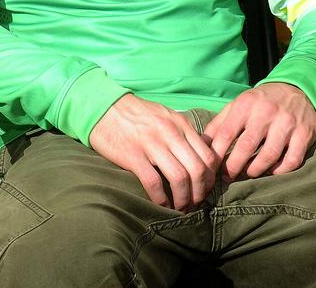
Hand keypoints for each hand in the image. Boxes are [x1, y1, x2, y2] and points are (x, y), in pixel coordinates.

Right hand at [89, 94, 217, 210]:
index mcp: (180, 123)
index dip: (211, 178)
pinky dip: (162, 200)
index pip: (208, 155)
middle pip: (198, 170)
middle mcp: (170, 133)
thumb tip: (199, 156)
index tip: (205, 189)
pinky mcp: (133, 155)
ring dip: (183, 200)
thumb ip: (182, 133)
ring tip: (181, 208)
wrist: (104, 107)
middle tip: (196, 204)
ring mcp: (152, 144)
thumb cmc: (136, 114)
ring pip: (180, 179)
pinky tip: (162, 205)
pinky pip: (154, 183)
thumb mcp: (165, 116)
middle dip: (200, 193)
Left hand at [203, 83, 315, 180]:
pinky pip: (292, 161)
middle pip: (246, 147)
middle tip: (228, 176)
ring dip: (255, 171)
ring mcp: (287, 123)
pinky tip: (271, 171)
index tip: (212, 167)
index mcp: (246, 104)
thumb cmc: (261, 101)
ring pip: (268, 156)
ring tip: (248, 174)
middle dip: (234, 167)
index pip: (226, 133)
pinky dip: (280, 171)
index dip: (217, 154)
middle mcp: (266, 112)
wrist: (297, 89)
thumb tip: (201, 143)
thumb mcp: (239, 104)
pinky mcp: (304, 134)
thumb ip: (220, 122)